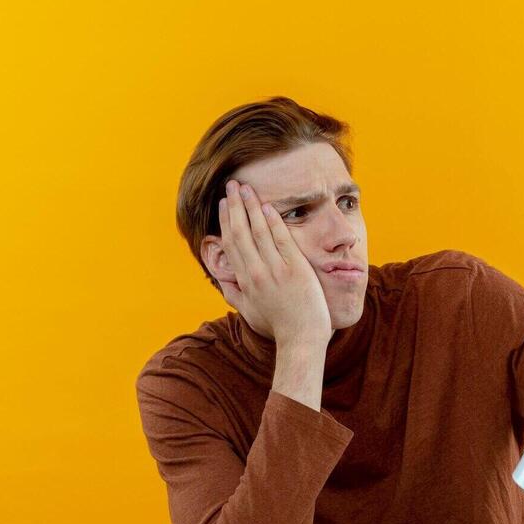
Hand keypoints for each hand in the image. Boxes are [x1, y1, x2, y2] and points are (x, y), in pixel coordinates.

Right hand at [216, 180, 331, 348]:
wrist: (301, 338)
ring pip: (258, 231)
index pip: (231, 244)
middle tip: (232, 185)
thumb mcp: (249, 313)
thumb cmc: (278, 327)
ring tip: (247, 188)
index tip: (225, 204)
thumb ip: (234, 295)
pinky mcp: (295, 268)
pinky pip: (281, 239)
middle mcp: (256, 272)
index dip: (226, 221)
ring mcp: (275, 269)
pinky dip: (273, 222)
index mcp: (244, 280)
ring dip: (251, 206)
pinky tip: (268, 206)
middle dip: (235, 205)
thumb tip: (222, 282)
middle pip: (240, 231)